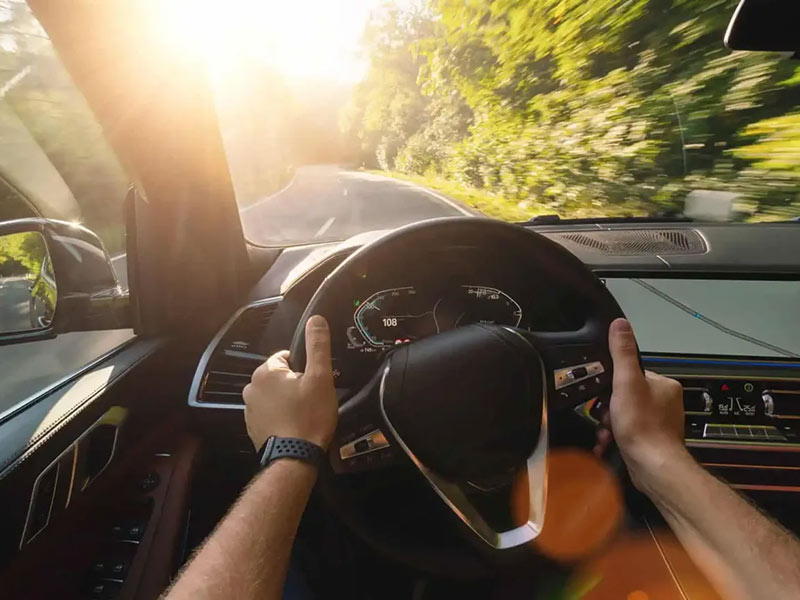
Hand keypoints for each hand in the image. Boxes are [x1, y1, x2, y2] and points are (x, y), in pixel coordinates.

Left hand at [243, 315, 337, 450]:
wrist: (295, 458)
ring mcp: (249, 409)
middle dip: (294, 385)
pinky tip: (293, 426)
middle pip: (279, 376)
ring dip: (286, 401)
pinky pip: (269, 413)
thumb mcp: (320, 377)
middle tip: (311, 400)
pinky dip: (280, 416)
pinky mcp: (252, 427)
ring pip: (274, 395)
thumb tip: (315, 319)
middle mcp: (251, 387)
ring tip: (303, 414)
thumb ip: (317, 345)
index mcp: (266, 371)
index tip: (313, 383)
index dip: (304, 368)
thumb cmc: (309, 416)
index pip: (287, 357)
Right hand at [601, 318, 689, 489]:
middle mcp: (667, 402)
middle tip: (604, 418)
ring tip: (605, 435)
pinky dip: (617, 438)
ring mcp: (662, 424)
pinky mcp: (654, 442)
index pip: (632, 375)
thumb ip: (622, 352)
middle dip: (610, 409)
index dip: (614, 385)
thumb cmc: (640, 423)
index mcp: (664, 385)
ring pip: (626, 416)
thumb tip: (620, 323)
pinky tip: (609, 445)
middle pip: (626, 397)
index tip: (605, 397)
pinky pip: (630, 433)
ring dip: (610, 425)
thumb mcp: (626, 382)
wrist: (652, 466)